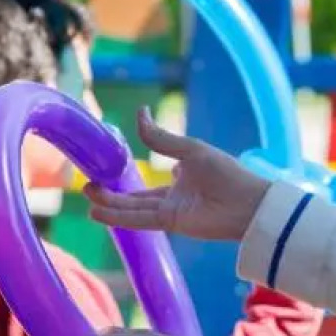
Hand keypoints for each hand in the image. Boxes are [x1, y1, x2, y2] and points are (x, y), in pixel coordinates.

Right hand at [83, 108, 268, 242]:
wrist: (249, 202)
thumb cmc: (226, 172)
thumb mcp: (189, 149)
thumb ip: (161, 138)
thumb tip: (139, 112)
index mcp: (182, 178)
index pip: (150, 184)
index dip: (130, 182)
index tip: (108, 173)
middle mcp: (174, 197)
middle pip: (135, 198)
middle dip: (111, 194)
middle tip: (87, 186)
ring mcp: (172, 211)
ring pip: (133, 209)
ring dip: (110, 203)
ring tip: (87, 195)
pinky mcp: (171, 223)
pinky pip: (139, 220)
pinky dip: (118, 216)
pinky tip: (97, 212)